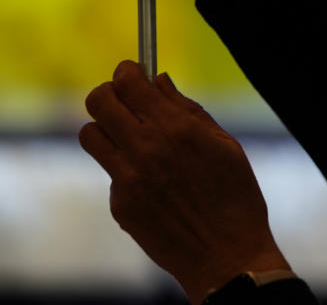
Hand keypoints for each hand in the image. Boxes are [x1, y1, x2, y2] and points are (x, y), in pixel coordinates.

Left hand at [79, 61, 290, 303]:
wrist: (227, 255)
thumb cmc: (236, 196)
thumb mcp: (225, 145)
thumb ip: (188, 110)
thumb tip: (159, 81)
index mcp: (176, 129)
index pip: (129, 83)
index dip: (128, 71)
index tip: (133, 72)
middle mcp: (145, 150)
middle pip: (98, 102)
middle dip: (110, 92)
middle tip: (125, 99)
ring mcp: (127, 179)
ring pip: (90, 134)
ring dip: (106, 128)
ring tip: (129, 136)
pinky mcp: (120, 205)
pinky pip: (109, 172)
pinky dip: (124, 167)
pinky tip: (152, 180)